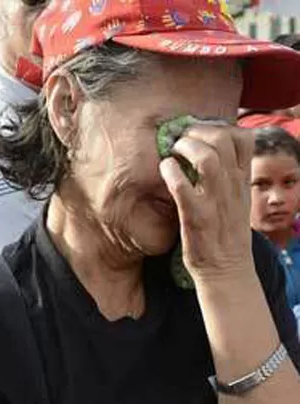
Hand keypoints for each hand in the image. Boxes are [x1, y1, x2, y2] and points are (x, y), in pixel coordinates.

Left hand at [160, 123, 253, 282]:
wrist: (227, 270)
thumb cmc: (226, 233)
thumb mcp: (237, 199)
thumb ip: (229, 176)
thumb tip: (213, 153)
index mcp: (242, 181)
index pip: (244, 139)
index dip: (220, 127)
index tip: (200, 133)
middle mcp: (231, 188)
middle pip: (224, 140)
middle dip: (198, 132)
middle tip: (181, 140)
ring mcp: (214, 202)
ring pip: (207, 159)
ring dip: (185, 148)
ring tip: (173, 152)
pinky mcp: (195, 218)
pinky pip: (182, 188)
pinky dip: (170, 173)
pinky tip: (164, 170)